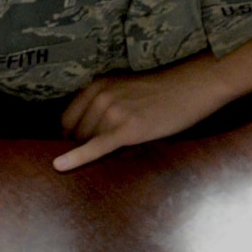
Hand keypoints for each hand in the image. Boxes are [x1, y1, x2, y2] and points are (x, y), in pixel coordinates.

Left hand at [53, 56, 235, 170]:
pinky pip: (95, 147)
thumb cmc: (162, 90)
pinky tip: (58, 166)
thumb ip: (104, 102)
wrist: (193, 87)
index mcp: (97, 85)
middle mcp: (100, 96)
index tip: (74, 145)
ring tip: (126, 142)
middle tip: (110, 145)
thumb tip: (86, 130)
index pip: (68, 118)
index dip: (70, 136)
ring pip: (89, 142)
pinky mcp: (127, 129)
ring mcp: (113, 112)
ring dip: (99, 149)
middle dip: (86, 144)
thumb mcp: (125, 88)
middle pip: (77, 133)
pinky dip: (76, 158)